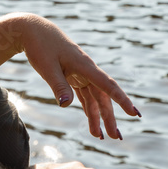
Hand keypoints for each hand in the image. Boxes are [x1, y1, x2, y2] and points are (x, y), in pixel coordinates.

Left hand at [17, 15, 139, 140]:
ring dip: (99, 117)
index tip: (134, 113)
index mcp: (84, 66)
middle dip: (110, 117)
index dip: (121, 100)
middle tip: (117, 137)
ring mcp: (81, 74)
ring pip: (95, 99)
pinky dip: (89, 111)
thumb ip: (58, 86)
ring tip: (102, 137)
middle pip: (103, 97)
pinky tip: (93, 126)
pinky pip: (85, 97)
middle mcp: (87, 70)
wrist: (33, 30)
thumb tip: (66, 105)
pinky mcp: (74, 77)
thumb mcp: (47, 67)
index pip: (107, 85)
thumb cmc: (40, 46)